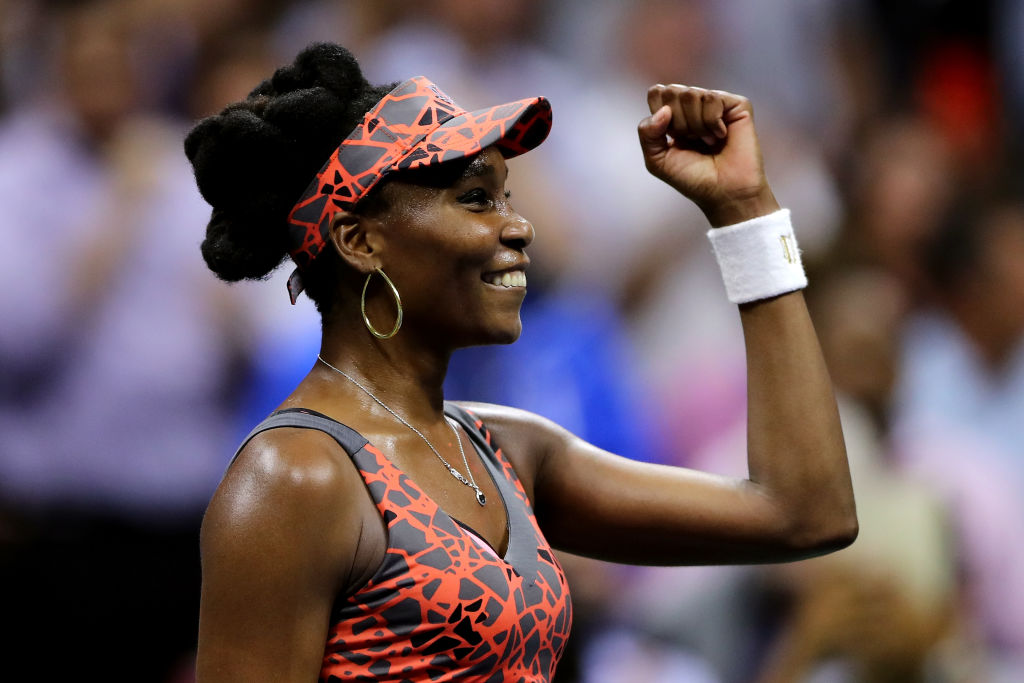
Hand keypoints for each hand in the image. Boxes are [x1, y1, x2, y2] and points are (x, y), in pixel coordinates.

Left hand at [637, 84, 778, 226]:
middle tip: (691, 141)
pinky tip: (721, 136)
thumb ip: (647, 133)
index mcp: (673, 114)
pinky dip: (712, 122)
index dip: (659, 114)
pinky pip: (712, 98)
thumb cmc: (692, 178)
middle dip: (677, 122)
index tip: (672, 138)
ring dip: (695, 125)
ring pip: (691, 94)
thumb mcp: (657, 160)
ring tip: (707, 141)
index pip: (657, 92)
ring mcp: (716, 103)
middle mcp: (694, 104)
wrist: (723, 192)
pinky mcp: (737, 104)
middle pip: (671, 91)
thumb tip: (664, 110)